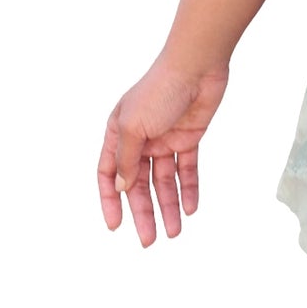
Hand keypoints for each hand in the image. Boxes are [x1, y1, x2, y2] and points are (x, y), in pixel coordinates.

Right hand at [98, 57, 229, 244]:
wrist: (197, 67)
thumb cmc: (159, 90)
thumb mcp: (134, 126)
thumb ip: (127, 159)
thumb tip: (123, 188)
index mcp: (118, 133)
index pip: (109, 174)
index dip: (111, 200)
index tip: (115, 225)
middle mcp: (140, 139)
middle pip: (139, 184)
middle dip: (143, 212)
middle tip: (149, 240)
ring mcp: (164, 139)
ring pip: (164, 181)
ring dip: (168, 206)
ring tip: (174, 232)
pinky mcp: (189, 138)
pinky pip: (187, 169)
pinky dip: (188, 189)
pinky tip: (191, 208)